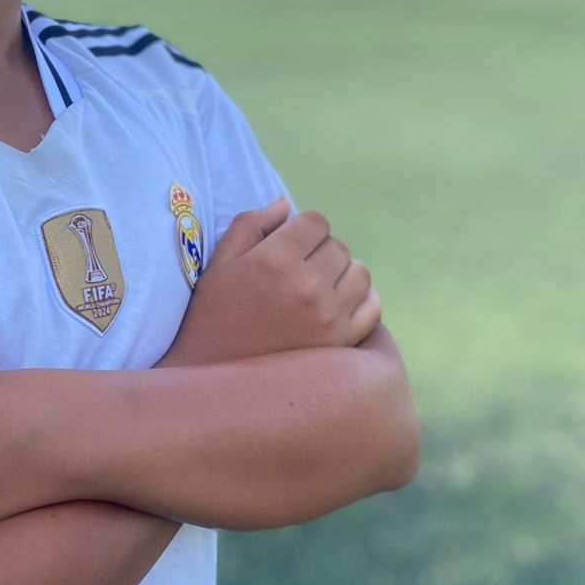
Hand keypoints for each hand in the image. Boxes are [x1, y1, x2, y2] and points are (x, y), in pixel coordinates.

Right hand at [156, 196, 380, 367]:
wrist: (214, 379)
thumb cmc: (212, 316)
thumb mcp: (220, 263)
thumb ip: (251, 224)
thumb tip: (286, 205)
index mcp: (274, 260)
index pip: (316, 221)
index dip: (302, 230)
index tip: (288, 246)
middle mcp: (306, 286)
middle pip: (338, 247)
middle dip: (319, 253)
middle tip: (296, 273)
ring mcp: (329, 316)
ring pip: (360, 273)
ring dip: (342, 275)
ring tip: (315, 290)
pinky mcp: (342, 342)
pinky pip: (372, 307)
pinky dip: (360, 302)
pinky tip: (335, 308)